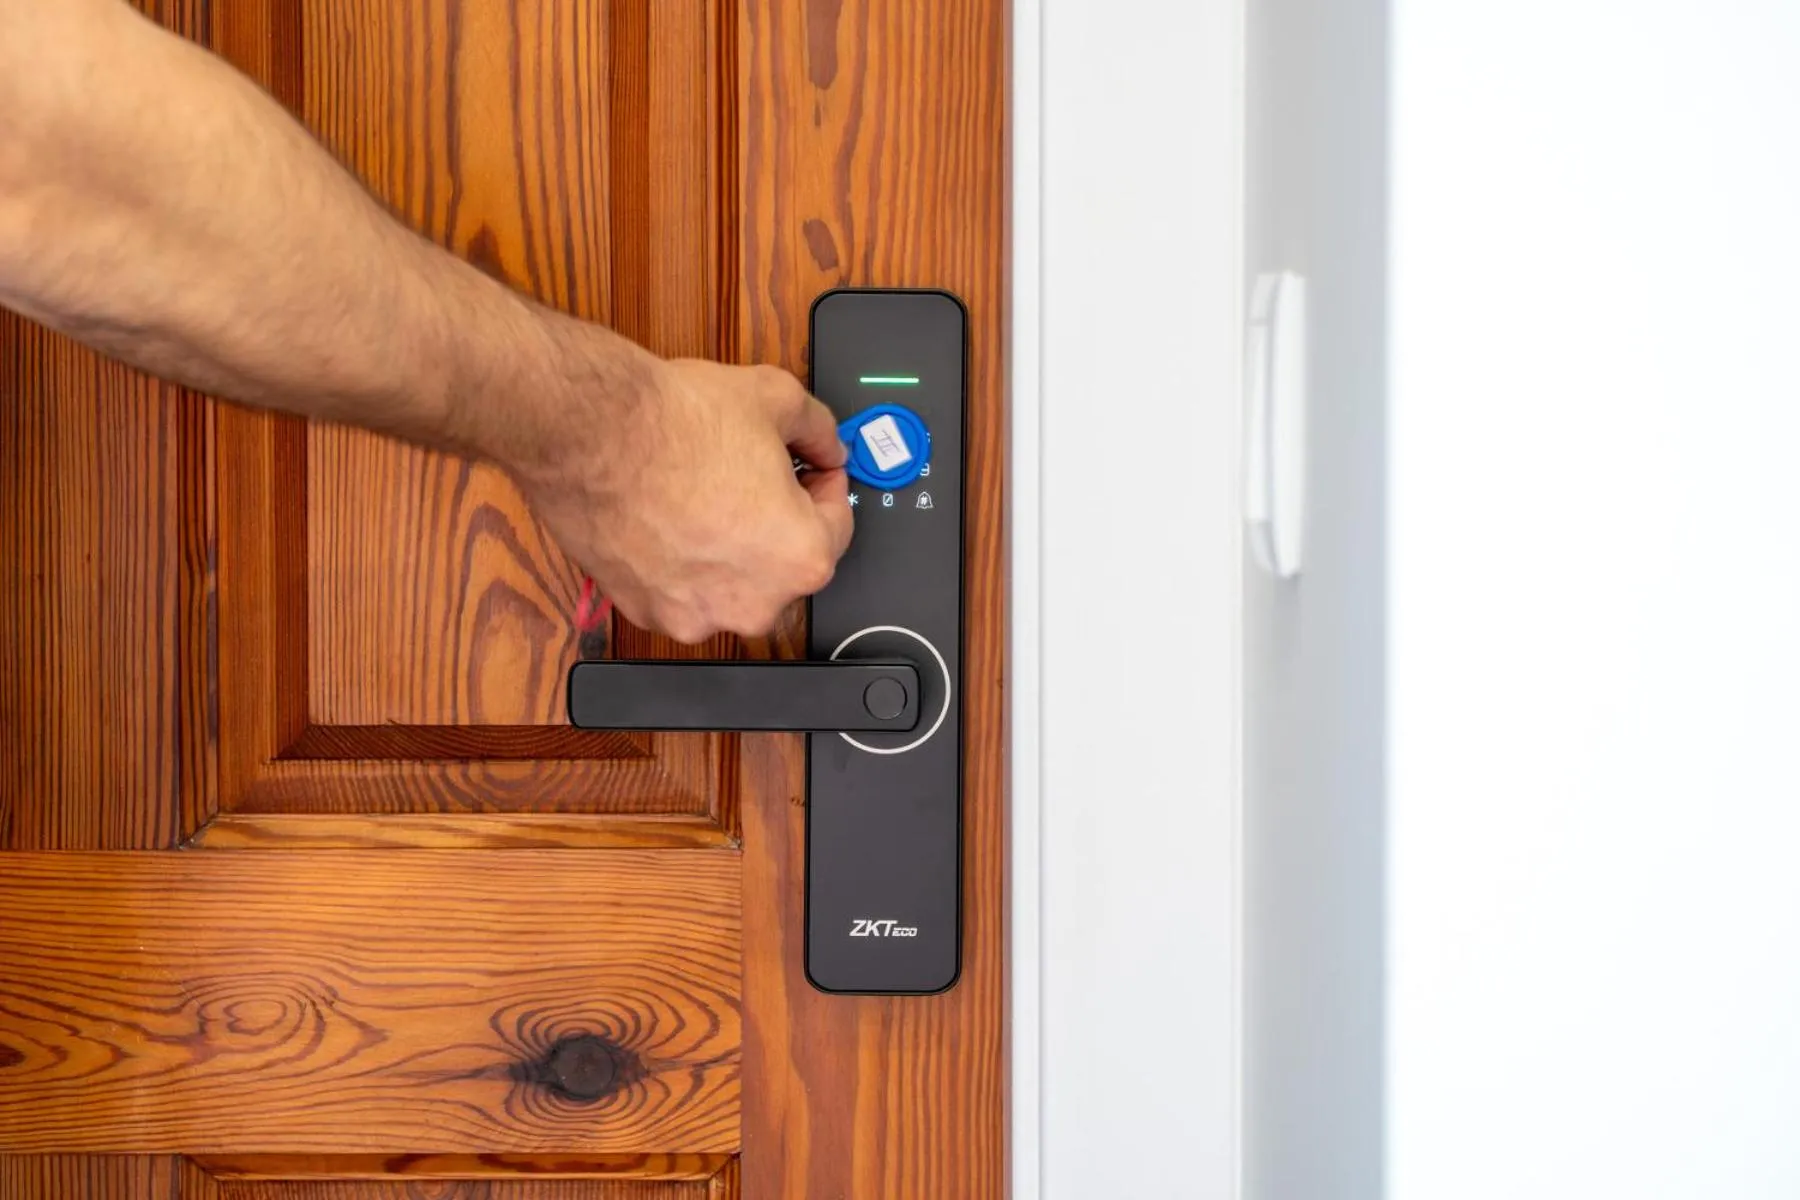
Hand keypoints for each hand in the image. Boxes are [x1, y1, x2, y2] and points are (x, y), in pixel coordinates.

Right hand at [512, 352, 853, 643]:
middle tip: (751, 474)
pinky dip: (682, 562)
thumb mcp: (777, 398)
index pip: (836, 525)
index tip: (809, 469)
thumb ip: (819, 431)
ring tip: (703, 493)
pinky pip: (682, 590)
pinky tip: (667, 518)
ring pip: (732, 581)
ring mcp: (696, 615)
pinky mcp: (646, 612)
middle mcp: (753, 603)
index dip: (824, 485)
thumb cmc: (674, 424)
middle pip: (784, 562)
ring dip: (729, 546)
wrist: (589, 433)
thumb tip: (826, 445)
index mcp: (801, 559)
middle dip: (775, 519)